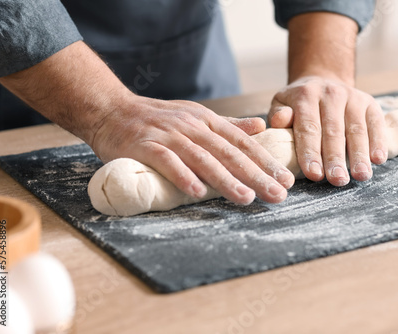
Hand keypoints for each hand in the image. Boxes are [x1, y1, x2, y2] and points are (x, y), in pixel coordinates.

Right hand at [91, 95, 294, 204]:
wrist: (112, 110)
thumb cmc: (158, 118)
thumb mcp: (196, 116)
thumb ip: (228, 124)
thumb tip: (260, 127)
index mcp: (207, 121)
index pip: (242, 143)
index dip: (265, 161)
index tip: (285, 179)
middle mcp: (192, 126)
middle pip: (228, 153)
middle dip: (255, 175)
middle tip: (278, 195)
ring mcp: (168, 135)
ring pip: (202, 158)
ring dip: (225, 180)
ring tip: (246, 198)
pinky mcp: (145, 145)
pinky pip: (167, 161)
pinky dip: (182, 176)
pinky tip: (197, 192)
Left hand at [268, 76, 387, 185]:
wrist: (323, 80)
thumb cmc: (298, 103)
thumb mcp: (282, 103)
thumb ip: (278, 114)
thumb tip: (280, 121)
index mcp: (306, 96)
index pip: (308, 127)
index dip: (311, 152)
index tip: (314, 174)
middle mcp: (331, 94)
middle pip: (333, 131)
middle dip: (336, 158)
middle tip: (338, 180)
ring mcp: (353, 97)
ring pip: (356, 129)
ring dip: (359, 154)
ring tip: (361, 175)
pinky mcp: (370, 103)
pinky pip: (376, 124)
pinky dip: (378, 142)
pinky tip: (378, 159)